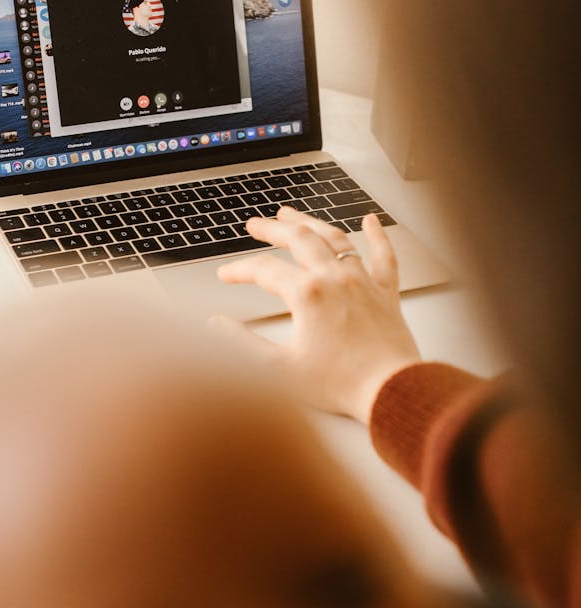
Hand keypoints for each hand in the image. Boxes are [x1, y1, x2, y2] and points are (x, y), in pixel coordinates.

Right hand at [214, 208, 419, 423]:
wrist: (390, 392)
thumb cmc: (340, 384)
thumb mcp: (279, 368)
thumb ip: (242, 344)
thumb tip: (216, 325)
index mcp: (307, 294)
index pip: (263, 270)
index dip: (239, 269)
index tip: (226, 275)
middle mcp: (335, 278)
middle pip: (298, 239)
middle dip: (272, 229)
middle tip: (255, 224)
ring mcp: (362, 282)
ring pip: (335, 238)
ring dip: (310, 222)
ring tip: (292, 214)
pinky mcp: (385, 293)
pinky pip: (383, 256)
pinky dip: (377, 235)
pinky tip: (371, 220)